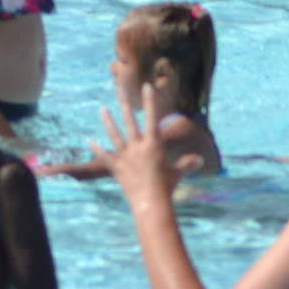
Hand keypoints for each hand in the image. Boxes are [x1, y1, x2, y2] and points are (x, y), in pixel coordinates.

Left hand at [92, 83, 202, 207]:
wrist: (151, 202)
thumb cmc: (166, 187)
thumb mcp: (177, 173)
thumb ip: (186, 164)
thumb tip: (199, 160)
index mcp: (154, 144)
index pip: (152, 117)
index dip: (150, 100)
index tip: (146, 86)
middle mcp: (138, 146)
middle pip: (130, 120)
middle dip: (124, 103)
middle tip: (118, 89)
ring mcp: (126, 156)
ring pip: (115, 134)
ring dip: (108, 121)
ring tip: (102, 109)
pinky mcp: (117, 167)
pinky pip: (105, 156)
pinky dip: (96, 148)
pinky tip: (89, 141)